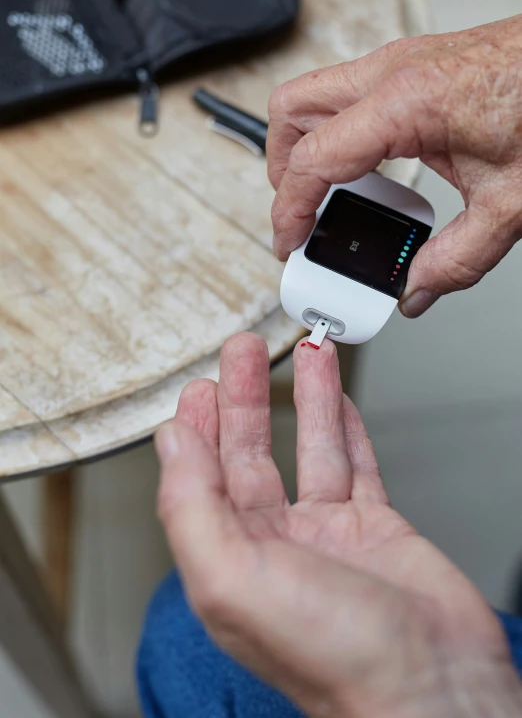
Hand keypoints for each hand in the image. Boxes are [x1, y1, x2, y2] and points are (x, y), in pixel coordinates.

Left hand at [156, 333, 520, 717]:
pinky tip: (339, 401)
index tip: (199, 387)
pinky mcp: (377, 529)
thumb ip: (193, 509)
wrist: (433, 687)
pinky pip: (357, 466)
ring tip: (304, 353)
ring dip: (305, 399)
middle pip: (251, 455)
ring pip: (310, 450)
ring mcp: (329, 535)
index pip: (201, 480)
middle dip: (246, 398)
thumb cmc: (336, 658)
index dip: (197, 430)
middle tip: (243, 350)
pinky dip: (348, 429)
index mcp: (231, 561)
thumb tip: (173, 446)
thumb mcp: (234, 579)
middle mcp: (276, 546)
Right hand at [268, 15, 521, 317]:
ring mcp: (401, 61)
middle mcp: (392, 72)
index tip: (290, 243)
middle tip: (299, 213)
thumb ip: (457, 259)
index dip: (290, 211)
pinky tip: (368, 169)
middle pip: (291, 112)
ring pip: (314, 97)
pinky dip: (338, 133)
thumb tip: (417, 288)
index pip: (311, 160)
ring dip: (306, 147)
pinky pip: (349, 95)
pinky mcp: (414, 64)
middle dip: (281, 168)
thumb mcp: (509, 203)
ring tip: (327, 196)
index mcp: (405, 104)